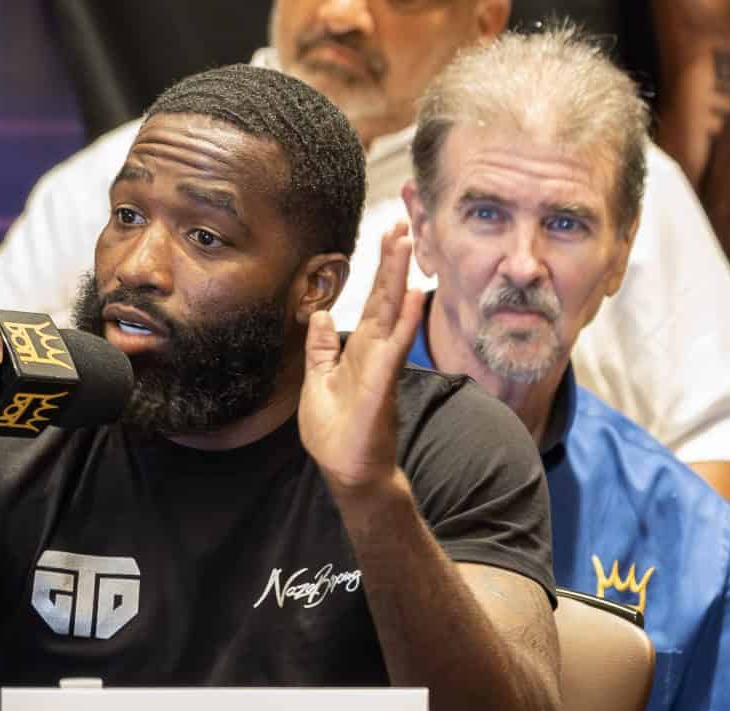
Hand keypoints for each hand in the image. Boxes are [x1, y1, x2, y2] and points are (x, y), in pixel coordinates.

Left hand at [298, 222, 425, 496]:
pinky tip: (411, 296)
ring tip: (405, 244)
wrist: (348, 470)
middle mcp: (376, 352)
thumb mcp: (318, 380)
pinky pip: (394, 348)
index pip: (372, 300)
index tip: (387, 234)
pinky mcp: (381, 385)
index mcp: (360, 349)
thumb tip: (320, 315)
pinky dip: (402, 322)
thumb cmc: (336, 432)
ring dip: (398, 279)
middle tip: (402, 222)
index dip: (379, 268)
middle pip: (385, 297)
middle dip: (392, 260)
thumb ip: (321, 348)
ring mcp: (381, 366)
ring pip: (391, 314)